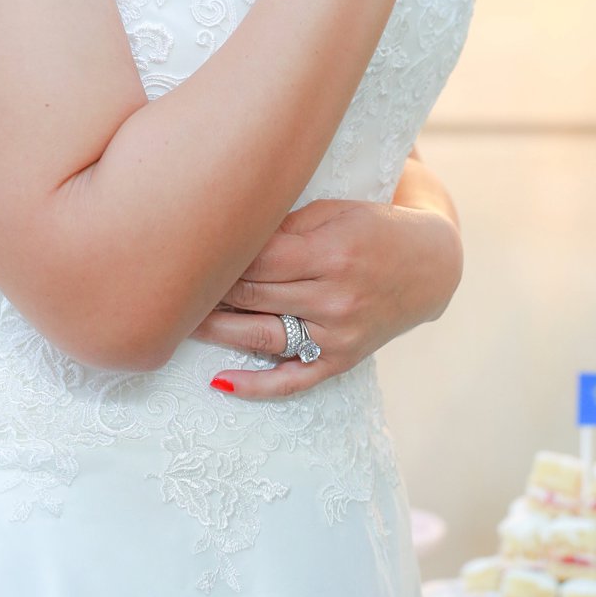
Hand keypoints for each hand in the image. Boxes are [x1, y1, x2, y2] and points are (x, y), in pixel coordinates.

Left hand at [192, 193, 463, 397]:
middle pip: (252, 295)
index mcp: (329, 251)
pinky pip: (294, 380)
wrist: (428, 265)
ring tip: (176, 323)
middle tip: (167, 282)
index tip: (182, 247)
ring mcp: (337, 332)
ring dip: (216, 331)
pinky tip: (220, 383)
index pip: (255, 257)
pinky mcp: (342, 358)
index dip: (216, 254)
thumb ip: (283, 225)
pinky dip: (257, 385)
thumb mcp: (333, 211)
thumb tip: (226, 235)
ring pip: (262, 336)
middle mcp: (333, 296)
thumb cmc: (371, 227)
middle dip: (207, 289)